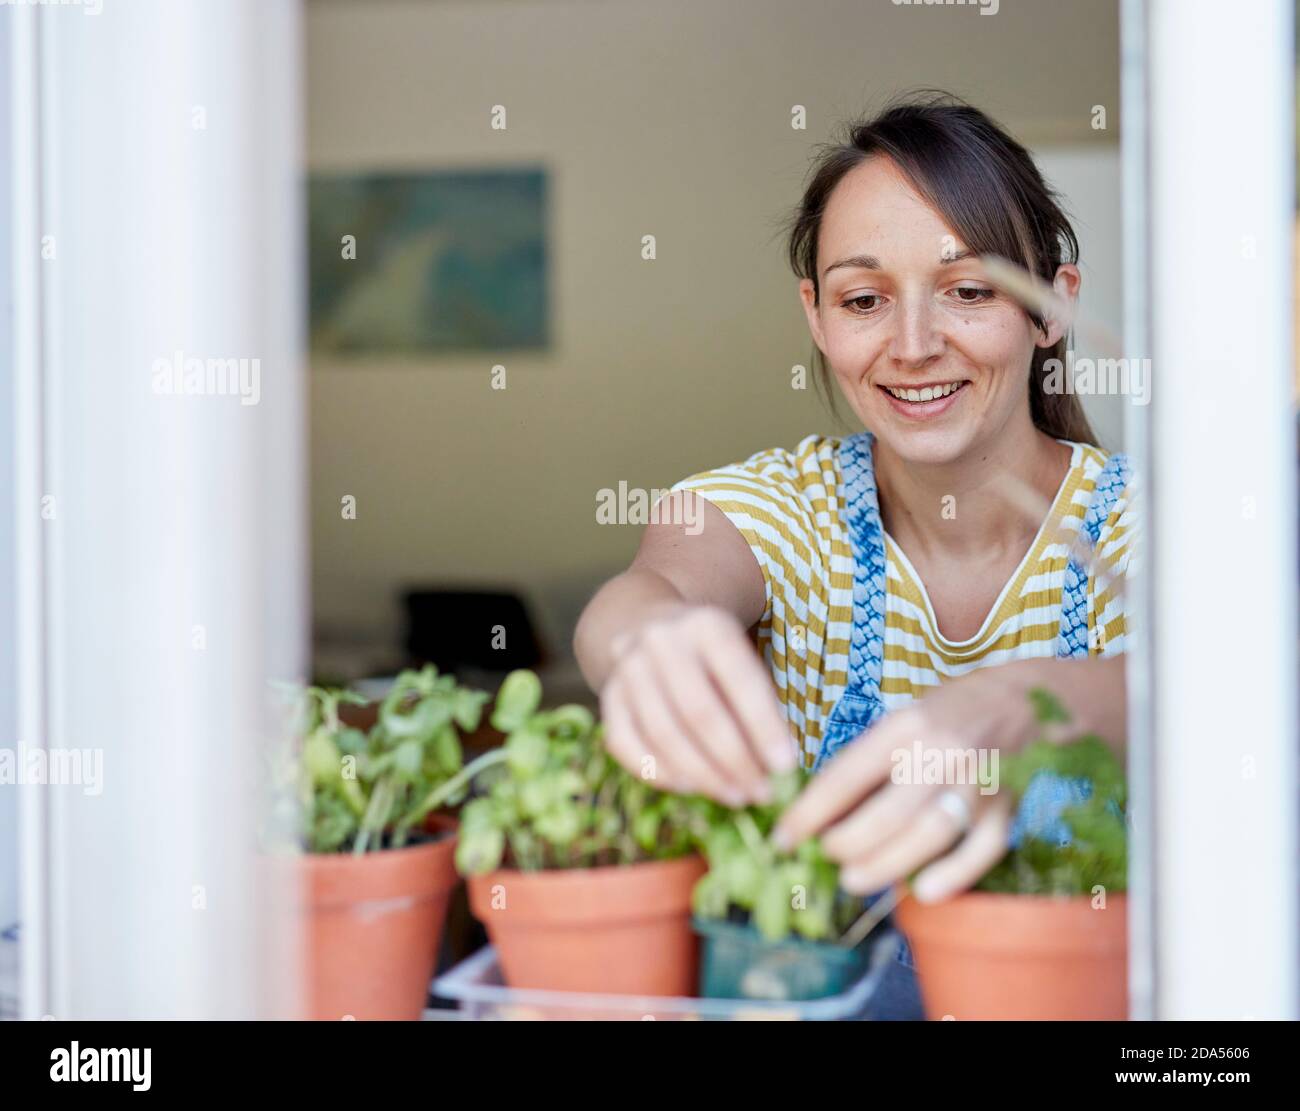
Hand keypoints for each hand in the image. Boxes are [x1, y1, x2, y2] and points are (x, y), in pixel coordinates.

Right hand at [599, 603, 797, 805]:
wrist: (650, 625)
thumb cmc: (713, 657)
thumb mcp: (743, 661)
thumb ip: (760, 705)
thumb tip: (777, 766)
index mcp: (706, 625)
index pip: (739, 680)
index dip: (764, 726)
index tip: (786, 766)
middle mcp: (661, 641)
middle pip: (698, 712)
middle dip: (734, 760)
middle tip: (761, 792)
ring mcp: (628, 668)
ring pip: (663, 733)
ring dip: (702, 775)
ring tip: (734, 795)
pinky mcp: (608, 696)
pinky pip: (626, 744)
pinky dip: (659, 772)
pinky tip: (690, 788)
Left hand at [773, 665, 1038, 901]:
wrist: (1028, 697)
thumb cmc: (950, 711)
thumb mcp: (903, 718)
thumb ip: (869, 760)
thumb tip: (820, 810)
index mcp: (906, 726)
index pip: (847, 776)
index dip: (809, 812)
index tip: (783, 836)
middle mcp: (942, 753)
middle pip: (887, 813)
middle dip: (845, 843)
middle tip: (824, 856)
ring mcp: (978, 783)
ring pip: (929, 834)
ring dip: (885, 864)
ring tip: (854, 879)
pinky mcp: (1008, 808)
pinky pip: (981, 849)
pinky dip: (954, 875)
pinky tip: (924, 891)